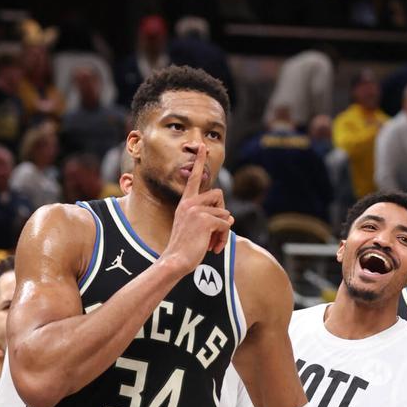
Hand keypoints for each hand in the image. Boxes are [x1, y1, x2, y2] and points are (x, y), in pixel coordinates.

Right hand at [161, 146, 233, 269]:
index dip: (199, 161)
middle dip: (222, 211)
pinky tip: (213, 248)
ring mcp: (197, 210)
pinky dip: (223, 238)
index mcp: (185, 202)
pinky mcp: (206, 220)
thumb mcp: (195, 228)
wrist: (175, 260)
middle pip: (219, 195)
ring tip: (212, 243)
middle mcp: (190, 203)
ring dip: (222, 231)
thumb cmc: (184, 247)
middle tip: (216, 230)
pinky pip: (226, 224)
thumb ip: (210, 218)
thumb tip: (230, 217)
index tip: (202, 146)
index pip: (194, 178)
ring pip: (225, 214)